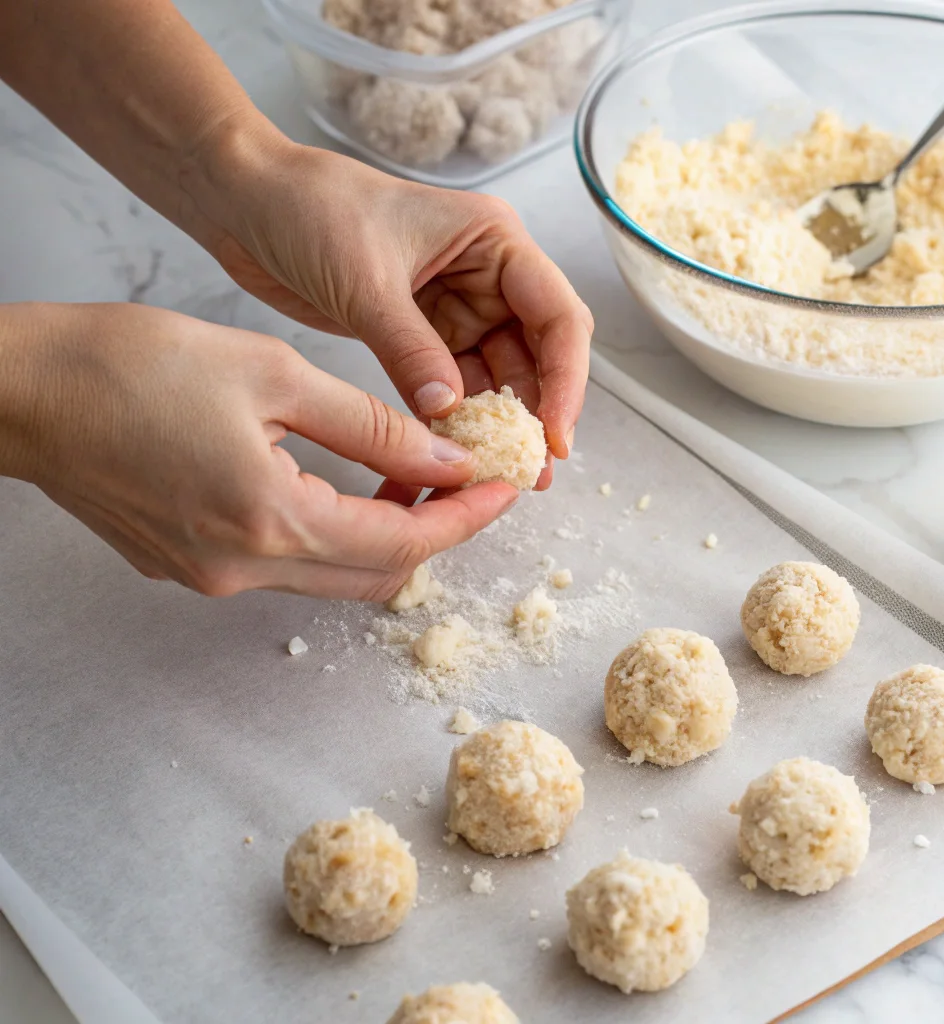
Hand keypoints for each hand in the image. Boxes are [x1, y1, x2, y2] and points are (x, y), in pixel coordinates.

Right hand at [0, 303, 517, 599]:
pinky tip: (345, 484)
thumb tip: (443, 459)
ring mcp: (212, 577)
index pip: (403, 544)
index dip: (465, 519)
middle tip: (467, 481)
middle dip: (434, 532)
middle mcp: (243, 571)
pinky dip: (333, 534)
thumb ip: (373, 427)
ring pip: (334, 574)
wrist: (23, 392)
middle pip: (376, 575)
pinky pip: (289, 565)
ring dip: (384, 534)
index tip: (504, 489)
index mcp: (270, 522)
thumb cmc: (132, 365)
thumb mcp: (275, 375)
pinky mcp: (192, 567)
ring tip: (412, 474)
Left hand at [184, 126, 593, 487]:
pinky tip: (460, 454)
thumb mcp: (367, 283)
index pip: (557, 316)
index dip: (567, 379)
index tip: (556, 434)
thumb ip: (412, 351)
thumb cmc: (308, 209)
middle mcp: (486, 275)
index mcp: (493, 242)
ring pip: (498, 376)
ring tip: (503, 474)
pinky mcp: (422, 334)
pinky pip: (454, 385)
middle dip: (539, 411)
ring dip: (501, 423)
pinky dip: (458, 420)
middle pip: (537, 353)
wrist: (246, 201)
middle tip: (535, 470)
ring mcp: (456, 307)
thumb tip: (450, 414)